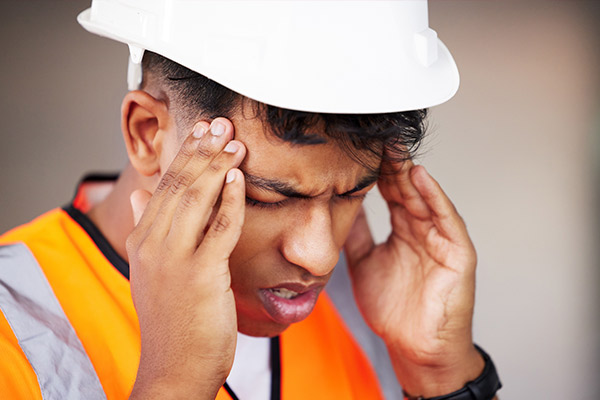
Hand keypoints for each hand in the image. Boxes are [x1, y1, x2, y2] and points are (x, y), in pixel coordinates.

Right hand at [126, 119, 245, 398]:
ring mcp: (175, 258)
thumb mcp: (150, 271)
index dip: (186, 154)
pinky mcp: (201, 274)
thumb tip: (141, 196)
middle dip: (203, 150)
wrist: (174, 367)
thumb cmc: (172, 320)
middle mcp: (154, 243)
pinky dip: (230, 199)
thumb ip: (147, 228)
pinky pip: (219, 227)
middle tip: (222, 123)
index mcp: (143, 239)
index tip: (203, 130)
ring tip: (235, 141)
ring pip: (197, 198)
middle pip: (181, 184)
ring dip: (218, 165)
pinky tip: (239, 177)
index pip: (165, 185)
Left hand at [344, 158, 483, 396]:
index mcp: (403, 230)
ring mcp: (441, 239)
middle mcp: (422, 229)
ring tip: (394, 147)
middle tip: (375, 135)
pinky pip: (447, 220)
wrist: (414, 348)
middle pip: (405, 188)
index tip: (357, 147)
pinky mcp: (457, 253)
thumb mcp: (364, 263)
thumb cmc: (393, 310)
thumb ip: (356, 235)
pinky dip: (434, 198)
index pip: (389, 192)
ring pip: (424, 198)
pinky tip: (419, 177)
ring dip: (409, 171)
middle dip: (391, 162)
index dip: (375, 170)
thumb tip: (338, 208)